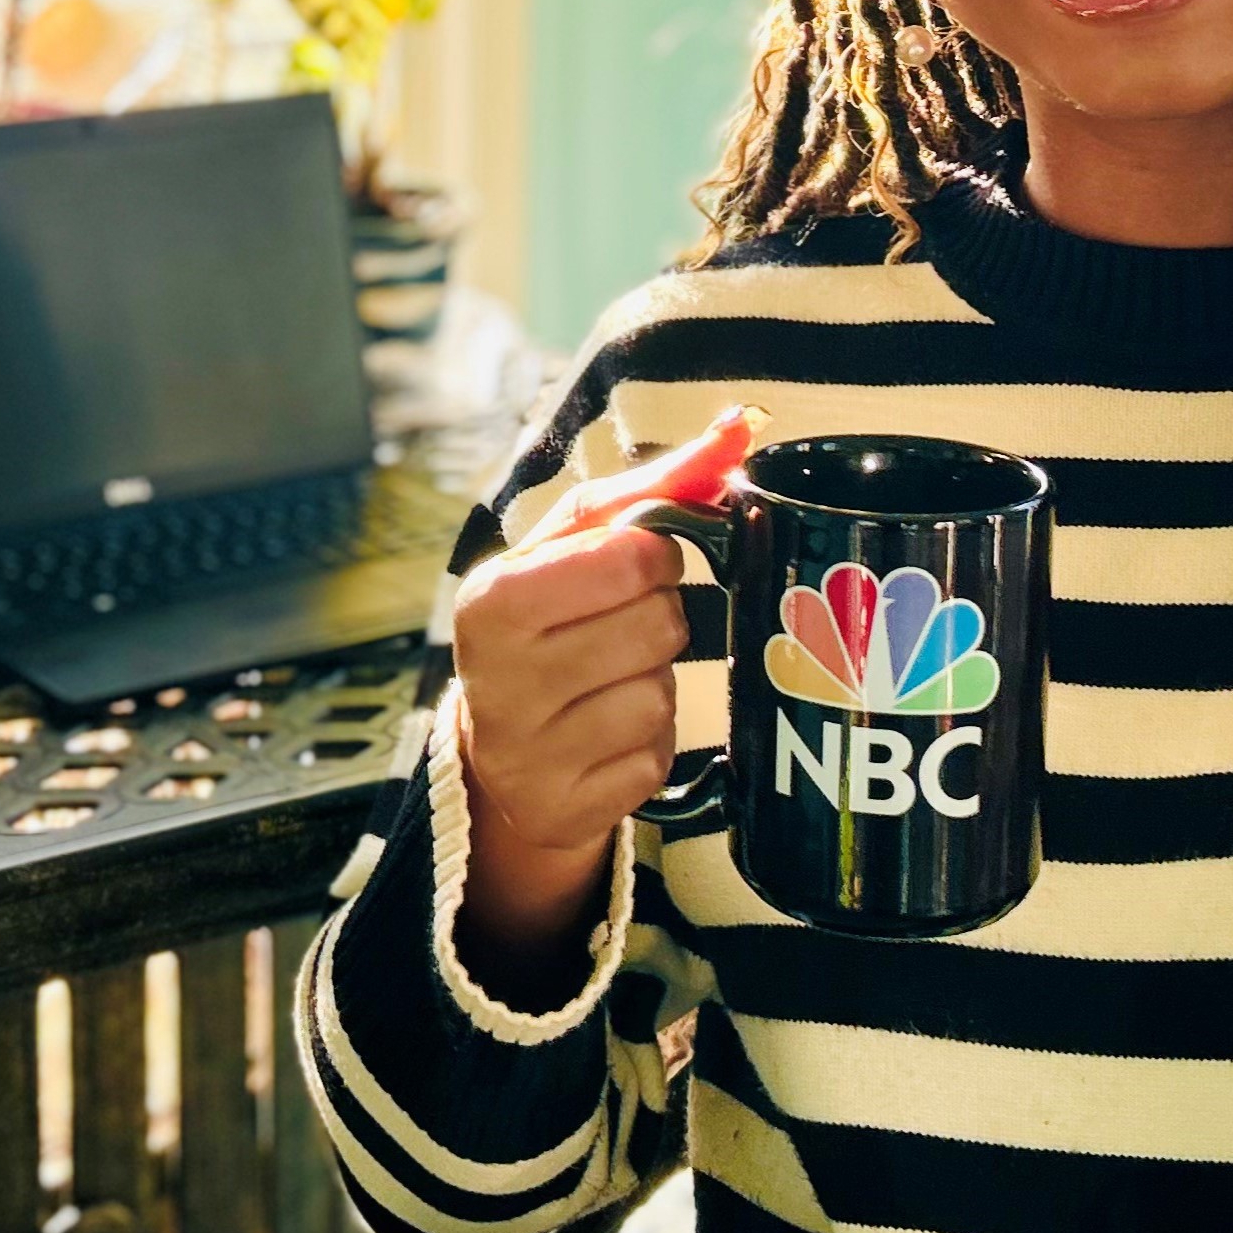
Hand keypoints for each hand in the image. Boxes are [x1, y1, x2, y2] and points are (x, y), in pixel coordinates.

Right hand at [450, 410, 756, 983]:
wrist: (496, 747)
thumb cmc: (542, 620)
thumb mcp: (575, 543)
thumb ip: (657, 482)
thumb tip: (741, 424)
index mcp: (491, 598)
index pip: (633, 557)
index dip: (649, 559)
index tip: (621, 571)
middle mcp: (500, 678)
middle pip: (657, 625)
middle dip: (655, 620)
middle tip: (612, 628)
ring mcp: (530, 753)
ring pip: (660, 695)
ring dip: (653, 682)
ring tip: (605, 681)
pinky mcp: (566, 808)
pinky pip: (655, 759)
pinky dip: (648, 743)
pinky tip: (605, 735)